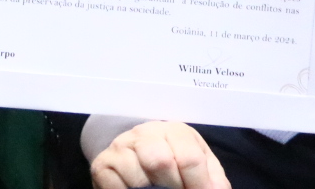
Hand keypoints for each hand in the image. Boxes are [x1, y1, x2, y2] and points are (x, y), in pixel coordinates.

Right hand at [91, 121, 229, 188]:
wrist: (138, 158)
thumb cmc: (175, 164)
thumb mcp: (200, 169)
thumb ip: (212, 179)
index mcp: (175, 131)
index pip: (189, 159)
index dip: (198, 185)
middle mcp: (145, 132)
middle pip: (161, 162)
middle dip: (173, 188)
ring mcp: (121, 146)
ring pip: (138, 178)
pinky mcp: (103, 163)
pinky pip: (116, 186)